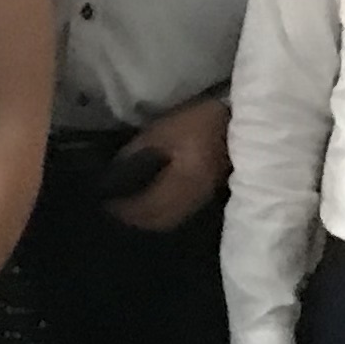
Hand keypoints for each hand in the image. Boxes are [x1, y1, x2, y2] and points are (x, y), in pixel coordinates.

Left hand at [107, 97, 231, 234]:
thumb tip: (114, 172)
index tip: (104, 202)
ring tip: (130, 207)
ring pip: (169, 221)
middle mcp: (192, 198)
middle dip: (133, 218)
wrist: (240, 122)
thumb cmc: (199, 122)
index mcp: (182, 182)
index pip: (146, 207)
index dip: (123, 208)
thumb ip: (136, 152)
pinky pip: (179, 214)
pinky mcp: (207, 195)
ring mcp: (202, 199)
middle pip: (157, 222)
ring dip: (148, 219)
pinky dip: (161, 213)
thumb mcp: (163, 131)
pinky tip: (153, 202)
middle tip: (113, 207)